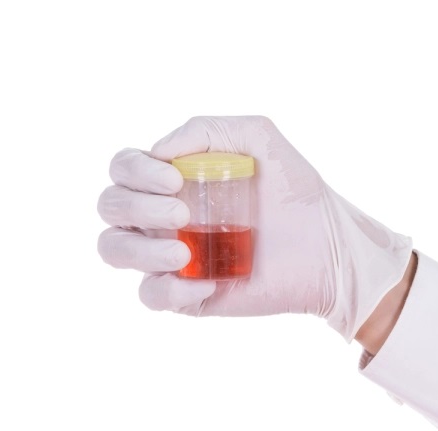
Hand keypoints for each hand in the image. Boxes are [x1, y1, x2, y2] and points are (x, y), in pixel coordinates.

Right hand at [97, 116, 411, 340]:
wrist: (327, 245)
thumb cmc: (295, 189)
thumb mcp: (258, 138)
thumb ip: (208, 128)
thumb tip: (159, 151)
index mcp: (173, 178)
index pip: (123, 168)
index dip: (135, 172)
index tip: (176, 180)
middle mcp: (164, 214)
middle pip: (110, 206)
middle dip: (136, 206)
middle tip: (183, 212)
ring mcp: (172, 255)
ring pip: (114, 249)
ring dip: (141, 248)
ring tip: (185, 252)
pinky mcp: (187, 294)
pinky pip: (151, 296)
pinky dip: (170, 290)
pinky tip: (210, 281)